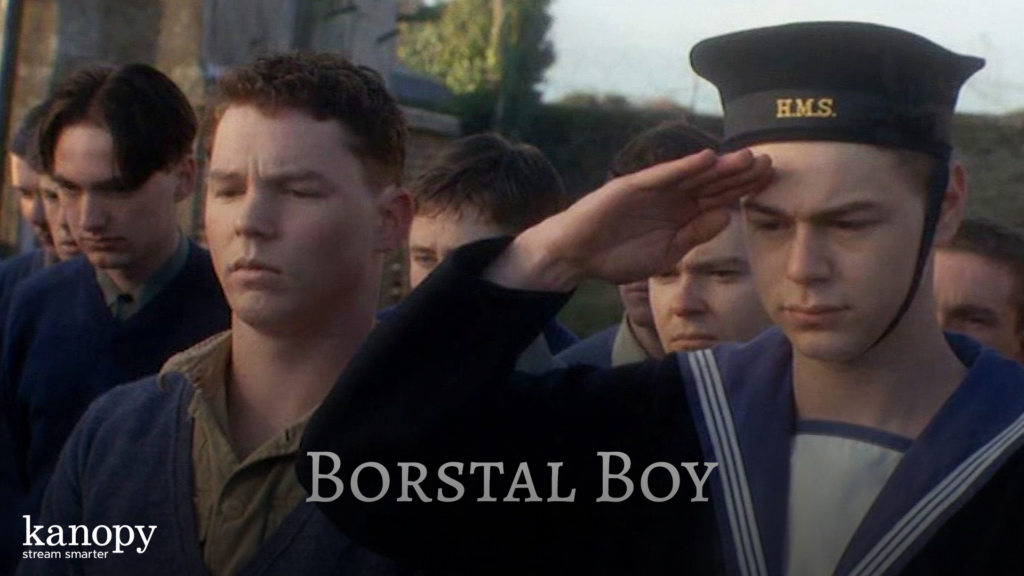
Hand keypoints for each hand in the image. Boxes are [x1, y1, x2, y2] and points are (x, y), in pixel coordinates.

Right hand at [486, 149, 772, 290]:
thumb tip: (728, 215)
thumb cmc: (618, 257)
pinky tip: (706, 160)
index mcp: (681, 213)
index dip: (743, 188)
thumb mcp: (667, 253)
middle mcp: (670, 197)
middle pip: (712, 182)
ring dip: (719, 166)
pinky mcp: (632, 186)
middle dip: (739, 173)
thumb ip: (695, 235)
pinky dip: (683, 167)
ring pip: (692, 175)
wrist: (576, 256)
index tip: (770, 180)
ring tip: (747, 157)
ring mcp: (652, 189)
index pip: (718, 197)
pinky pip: (662, 175)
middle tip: (770, 162)